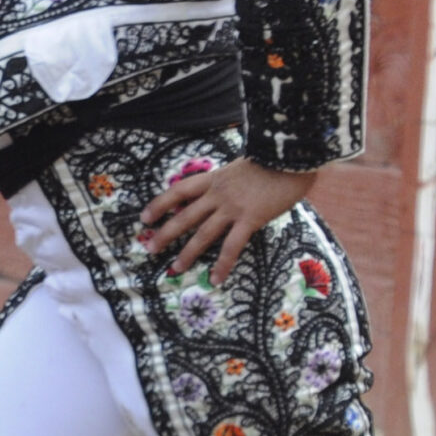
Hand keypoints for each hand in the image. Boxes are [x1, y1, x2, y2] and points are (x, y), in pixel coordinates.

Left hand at [137, 156, 316, 283]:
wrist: (291, 156)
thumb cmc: (272, 160)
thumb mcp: (241, 168)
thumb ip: (229, 182)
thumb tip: (223, 195)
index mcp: (214, 178)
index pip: (178, 191)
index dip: (159, 204)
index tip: (144, 217)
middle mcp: (218, 194)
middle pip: (184, 216)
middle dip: (165, 233)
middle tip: (150, 248)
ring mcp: (232, 208)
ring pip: (203, 234)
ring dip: (187, 253)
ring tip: (174, 268)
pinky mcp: (250, 219)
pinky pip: (232, 246)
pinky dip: (222, 264)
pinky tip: (215, 278)